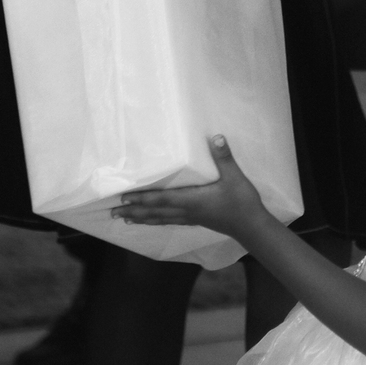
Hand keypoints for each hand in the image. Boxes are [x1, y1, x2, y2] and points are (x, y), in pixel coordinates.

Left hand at [112, 136, 268, 239]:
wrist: (252, 227)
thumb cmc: (242, 203)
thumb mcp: (235, 177)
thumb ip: (224, 158)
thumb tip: (216, 137)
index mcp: (191, 200)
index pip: (161, 200)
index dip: (141, 199)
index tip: (124, 198)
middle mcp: (186, 211)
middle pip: (154, 212)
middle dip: (134, 212)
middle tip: (113, 212)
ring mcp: (190, 218)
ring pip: (160, 219)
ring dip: (141, 218)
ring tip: (125, 219)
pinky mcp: (196, 221)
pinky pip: (169, 221)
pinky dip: (156, 221)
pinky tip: (151, 221)